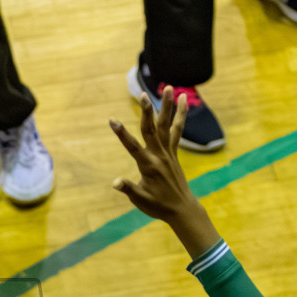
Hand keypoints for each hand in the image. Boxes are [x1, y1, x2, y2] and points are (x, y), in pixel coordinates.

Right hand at [109, 87, 220, 257]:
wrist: (181, 209)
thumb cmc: (158, 206)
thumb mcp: (140, 200)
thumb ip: (128, 189)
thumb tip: (115, 183)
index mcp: (149, 166)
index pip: (133, 147)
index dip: (122, 134)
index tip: (112, 121)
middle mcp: (160, 156)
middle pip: (152, 130)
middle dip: (147, 112)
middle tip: (143, 95)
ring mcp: (169, 153)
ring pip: (167, 125)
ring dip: (167, 106)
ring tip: (168, 87)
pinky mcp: (174, 153)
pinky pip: (177, 130)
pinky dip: (181, 115)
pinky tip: (183, 100)